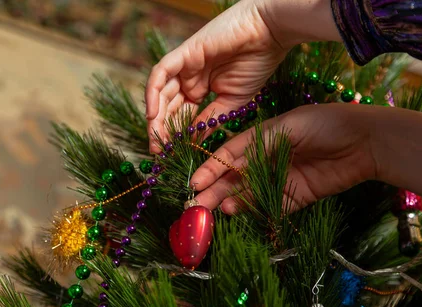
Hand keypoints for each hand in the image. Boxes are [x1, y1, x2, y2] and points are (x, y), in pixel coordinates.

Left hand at [145, 0, 339, 153]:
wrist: (269, 35)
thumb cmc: (257, 65)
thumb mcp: (232, 103)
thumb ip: (211, 121)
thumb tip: (195, 145)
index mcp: (199, 89)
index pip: (179, 115)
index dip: (172, 136)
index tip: (167, 156)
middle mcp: (188, 78)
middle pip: (166, 107)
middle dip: (160, 130)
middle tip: (157, 152)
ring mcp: (184, 65)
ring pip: (160, 93)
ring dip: (155, 117)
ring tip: (155, 139)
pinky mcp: (184, 53)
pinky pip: (160, 73)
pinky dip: (153, 93)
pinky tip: (153, 114)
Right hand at [191, 103, 421, 220]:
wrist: (366, 142)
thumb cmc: (325, 124)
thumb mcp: (288, 128)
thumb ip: (258, 149)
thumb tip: (231, 169)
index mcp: (262, 138)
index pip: (229, 154)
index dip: (211, 168)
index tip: (194, 182)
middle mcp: (267, 160)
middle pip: (234, 178)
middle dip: (213, 191)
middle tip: (195, 206)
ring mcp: (280, 180)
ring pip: (248, 195)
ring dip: (230, 202)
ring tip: (215, 211)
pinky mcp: (295, 197)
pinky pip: (270, 208)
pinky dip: (254, 212)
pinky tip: (239, 213)